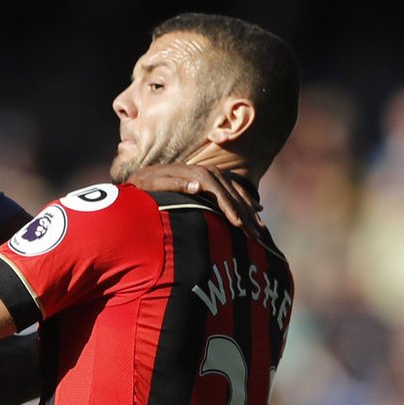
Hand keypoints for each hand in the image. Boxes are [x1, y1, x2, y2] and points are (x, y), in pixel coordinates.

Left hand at [126, 164, 261, 235]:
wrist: (143, 175)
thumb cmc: (145, 184)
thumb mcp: (153, 184)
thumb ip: (173, 185)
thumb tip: (198, 187)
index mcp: (194, 174)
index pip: (217, 191)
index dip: (229, 207)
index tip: (238, 224)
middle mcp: (206, 171)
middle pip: (231, 192)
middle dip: (244, 213)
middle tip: (255, 232)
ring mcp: (210, 174)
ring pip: (236, 191)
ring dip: (249, 208)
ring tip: (260, 226)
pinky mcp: (211, 179)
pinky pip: (234, 188)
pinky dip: (246, 199)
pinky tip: (258, 208)